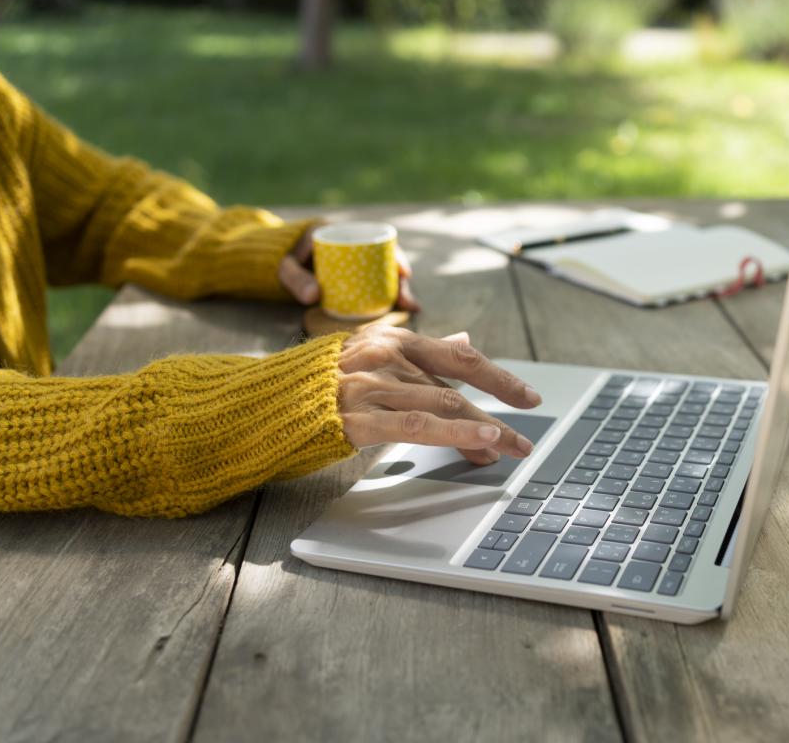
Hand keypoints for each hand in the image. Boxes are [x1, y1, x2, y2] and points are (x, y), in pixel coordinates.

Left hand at [278, 224, 420, 310]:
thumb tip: (313, 296)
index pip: (378, 242)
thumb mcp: (287, 267)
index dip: (396, 256)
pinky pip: (382, 283)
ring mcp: (362, 262)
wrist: (285, 260)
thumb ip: (296, 280)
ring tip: (411, 308)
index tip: (405, 272)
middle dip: (403, 281)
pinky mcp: (361, 276)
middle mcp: (360, 246)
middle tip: (408, 302)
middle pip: (390, 262)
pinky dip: (393, 294)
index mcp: (345, 233)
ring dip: (401, 290)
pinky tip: (405, 308)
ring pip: (388, 275)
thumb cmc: (287, 260)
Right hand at [337, 327, 541, 464]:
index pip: (460, 356)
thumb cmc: (319, 381)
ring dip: (483, 432)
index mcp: (392, 339)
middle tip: (522, 443)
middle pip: (455, 389)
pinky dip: (453, 433)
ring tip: (509, 449)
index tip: (528, 397)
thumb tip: (466, 340)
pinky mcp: (355, 419)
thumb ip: (420, 354)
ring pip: (443, 407)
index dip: (499, 377)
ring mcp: (369, 388)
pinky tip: (479, 443)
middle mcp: (385, 359)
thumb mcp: (370, 353)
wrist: (259, 402)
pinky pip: (414, 427)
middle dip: (496, 416)